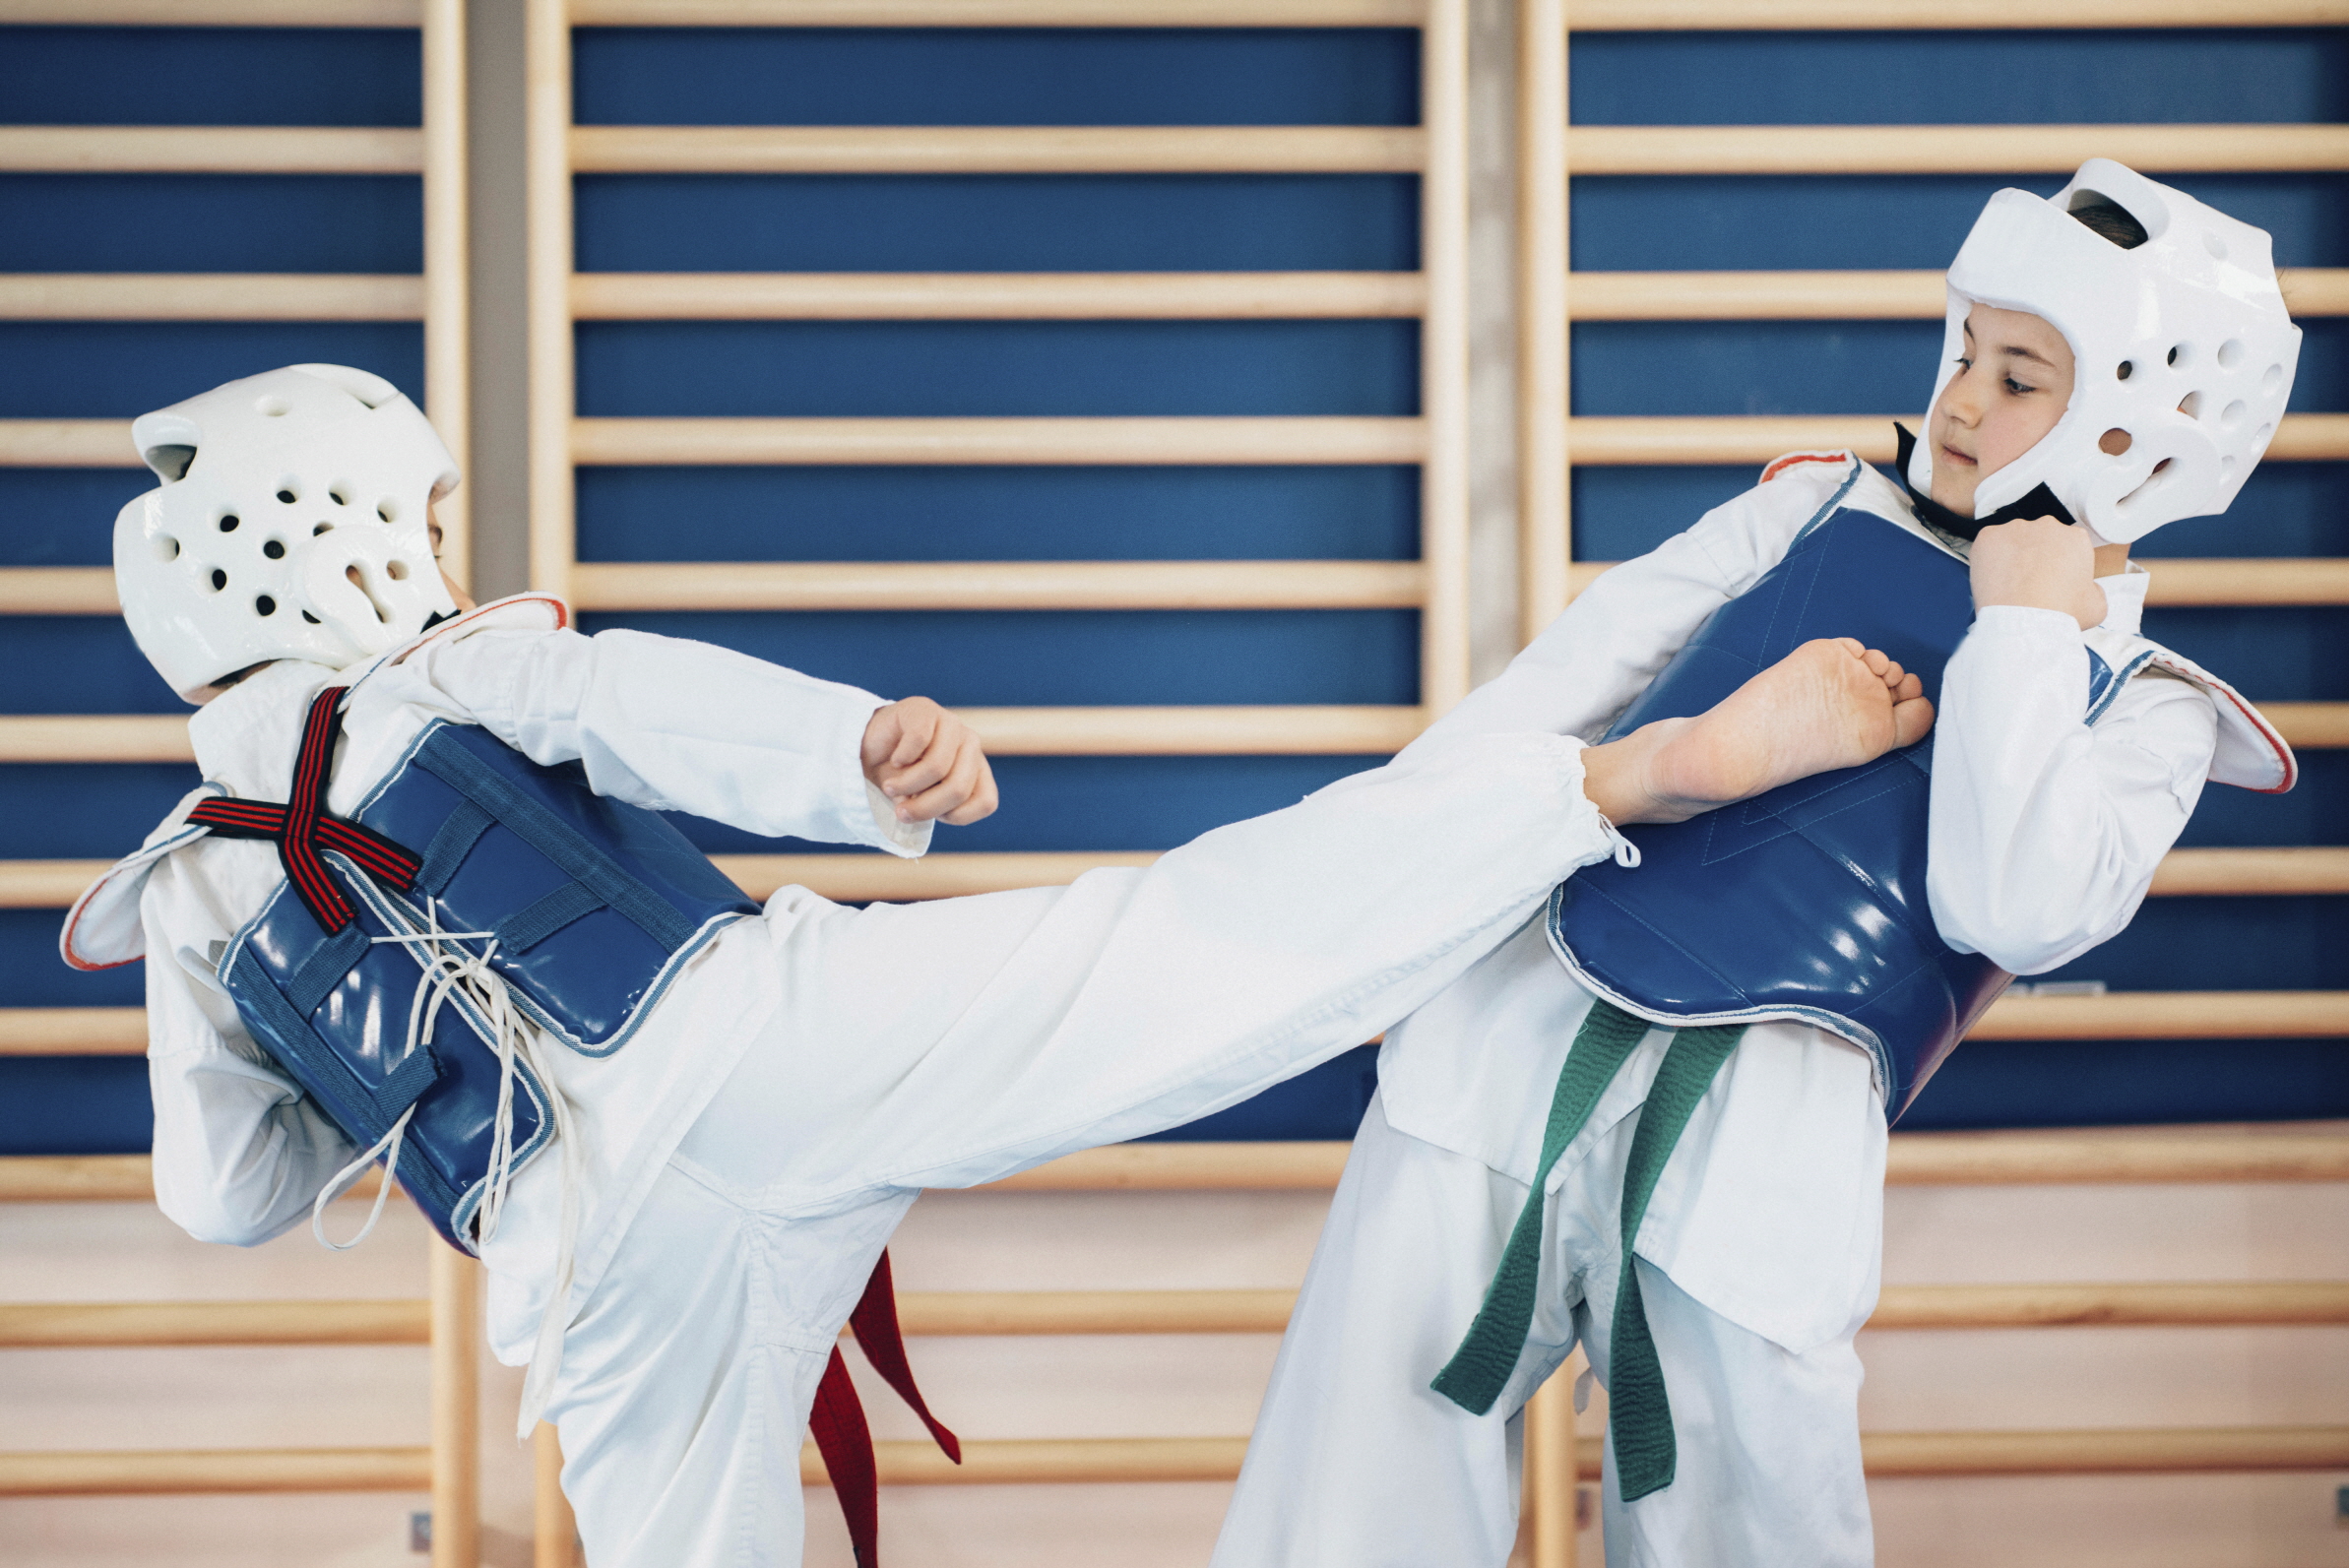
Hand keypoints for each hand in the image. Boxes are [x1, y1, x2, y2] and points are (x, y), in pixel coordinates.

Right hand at [861, 697, 998, 825]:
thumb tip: (916, 809)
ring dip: (906, 785)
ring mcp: (951, 724)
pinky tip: (895, 759)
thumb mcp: (918, 800)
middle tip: (900, 811)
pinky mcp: (926, 709)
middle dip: (925, 808)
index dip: (957, 816)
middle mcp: (971, 744)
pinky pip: (919, 740)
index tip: (934, 816)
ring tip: (890, 787)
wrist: (870, 746)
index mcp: (977, 768)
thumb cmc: (900, 776)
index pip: (986, 801)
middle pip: (959, 788)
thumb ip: (928, 807)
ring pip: (937, 767)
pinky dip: (901, 758)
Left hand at [1968, 515, 2107, 629]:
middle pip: (2039, 538)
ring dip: (2011, 556)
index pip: (2066, 544)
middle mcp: (2047, 526)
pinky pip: (1987, 543)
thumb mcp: (2096, 606)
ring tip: (2010, 583)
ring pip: (2013, 539)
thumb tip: (2088, 588)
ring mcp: (2016, 529)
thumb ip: (2094, 590)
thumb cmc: (2059, 614)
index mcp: (2075, 538)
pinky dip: (1987, 557)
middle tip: (2028, 581)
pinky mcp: (1989, 536)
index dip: (2058, 562)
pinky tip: (1993, 577)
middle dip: (2034, 556)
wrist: (2024, 621)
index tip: (2051, 577)